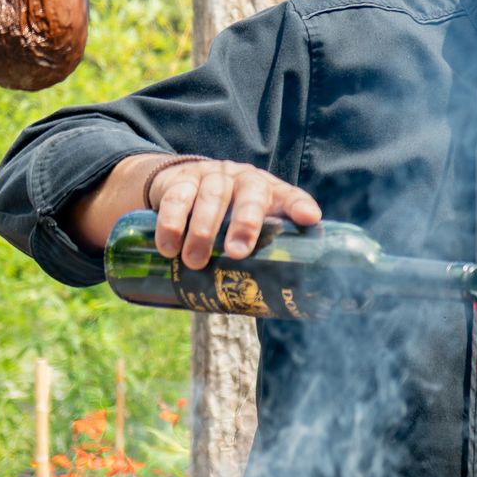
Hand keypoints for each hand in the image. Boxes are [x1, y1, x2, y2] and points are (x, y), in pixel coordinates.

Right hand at [147, 158, 321, 269]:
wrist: (184, 181)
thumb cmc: (226, 215)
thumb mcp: (247, 227)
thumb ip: (262, 253)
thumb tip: (275, 300)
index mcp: (268, 193)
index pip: (290, 196)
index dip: (299, 206)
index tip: (309, 218)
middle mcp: (243, 180)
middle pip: (250, 195)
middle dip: (245, 223)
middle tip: (236, 253)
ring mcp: (212, 176)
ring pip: (211, 197)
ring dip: (202, 230)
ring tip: (194, 262)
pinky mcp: (181, 179)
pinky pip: (176, 198)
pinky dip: (170, 224)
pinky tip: (167, 247)